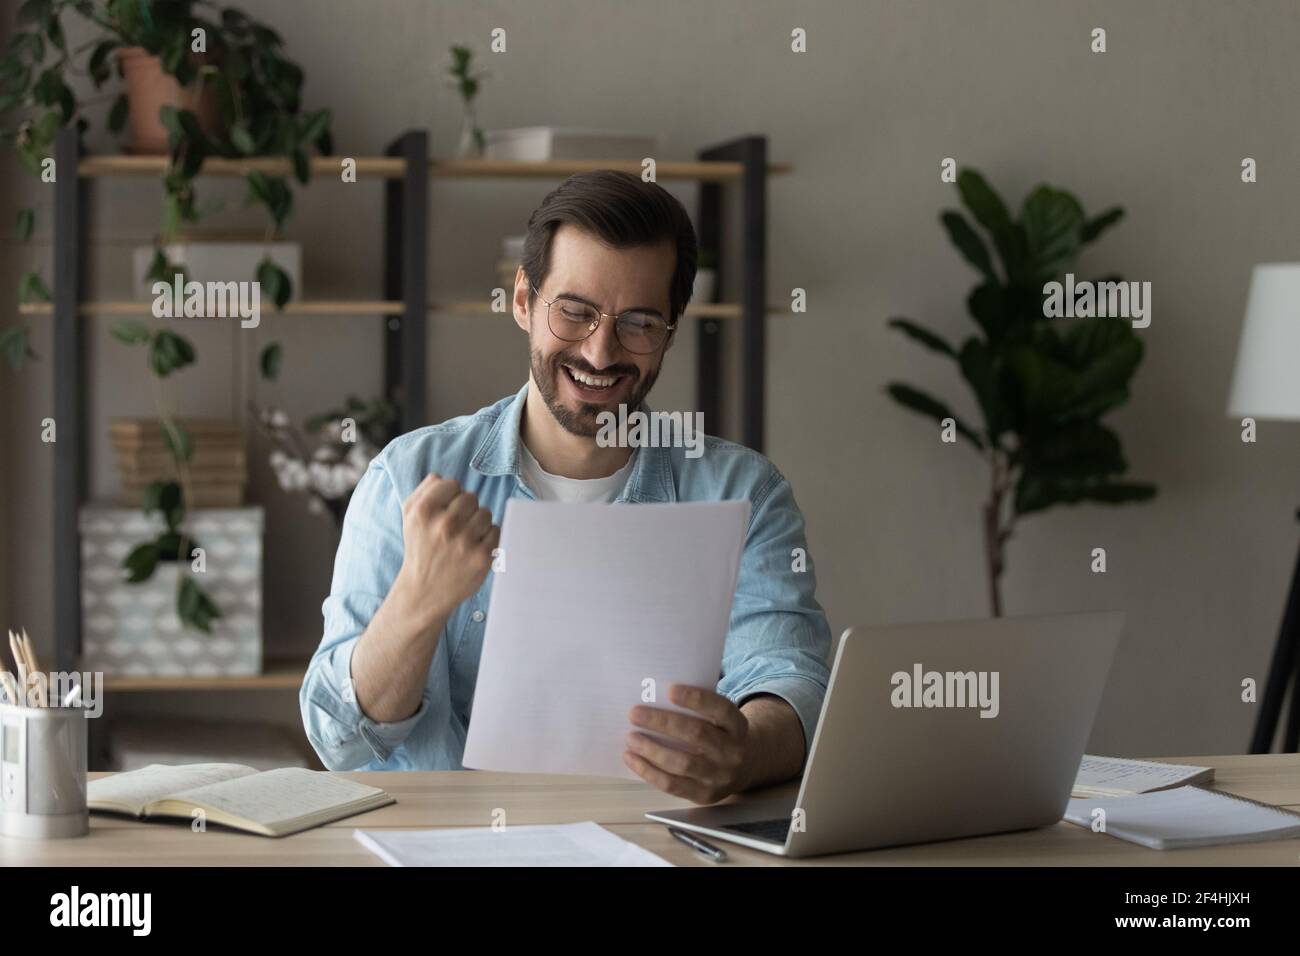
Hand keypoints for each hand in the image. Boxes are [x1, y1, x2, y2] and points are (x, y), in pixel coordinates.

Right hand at [393, 473, 498, 625]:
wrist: (424, 591)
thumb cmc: (420, 548)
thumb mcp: (409, 517)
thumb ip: (423, 490)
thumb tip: (442, 477)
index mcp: (424, 511)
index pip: (452, 484)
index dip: (450, 497)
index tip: (445, 511)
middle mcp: (444, 525)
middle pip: (471, 497)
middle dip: (465, 510)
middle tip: (455, 528)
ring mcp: (465, 541)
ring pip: (486, 513)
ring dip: (478, 524)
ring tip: (464, 539)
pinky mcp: (482, 557)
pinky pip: (496, 530)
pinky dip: (488, 538)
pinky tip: (473, 549)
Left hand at [623, 684, 750, 803]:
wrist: (745, 768)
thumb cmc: (720, 734)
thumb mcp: (720, 718)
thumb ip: (698, 709)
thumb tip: (654, 698)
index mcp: (737, 726)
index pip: (720, 709)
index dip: (696, 699)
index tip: (670, 690)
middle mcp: (733, 752)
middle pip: (697, 734)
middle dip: (662, 722)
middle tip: (634, 713)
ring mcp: (720, 776)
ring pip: (683, 763)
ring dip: (652, 750)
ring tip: (631, 738)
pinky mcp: (705, 795)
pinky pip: (673, 785)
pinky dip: (649, 771)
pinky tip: (632, 758)